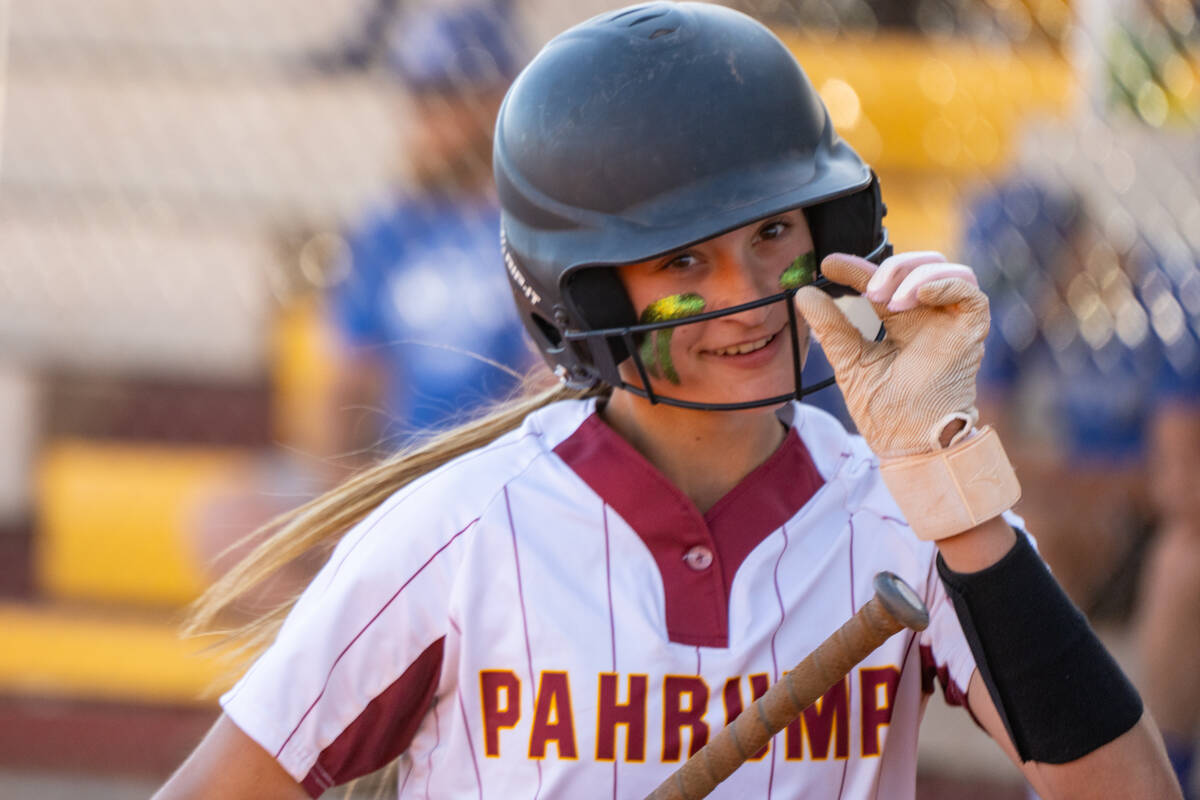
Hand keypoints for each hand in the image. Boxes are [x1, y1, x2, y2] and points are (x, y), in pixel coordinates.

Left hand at [794, 251, 988, 456]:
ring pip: (946, 270)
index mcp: (902, 321)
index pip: (884, 281)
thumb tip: (803, 294)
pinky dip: (945, 283)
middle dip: (892, 267)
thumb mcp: (849, 361)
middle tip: (868, 290)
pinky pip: (971, 293)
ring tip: (887, 301)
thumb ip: (831, 327)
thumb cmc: (884, 411)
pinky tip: (918, 295)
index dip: (859, 267)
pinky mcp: (971, 332)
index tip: (829, 264)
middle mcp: (929, 316)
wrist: (907, 443)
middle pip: (919, 265)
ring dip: (914, 275)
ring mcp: (952, 323)